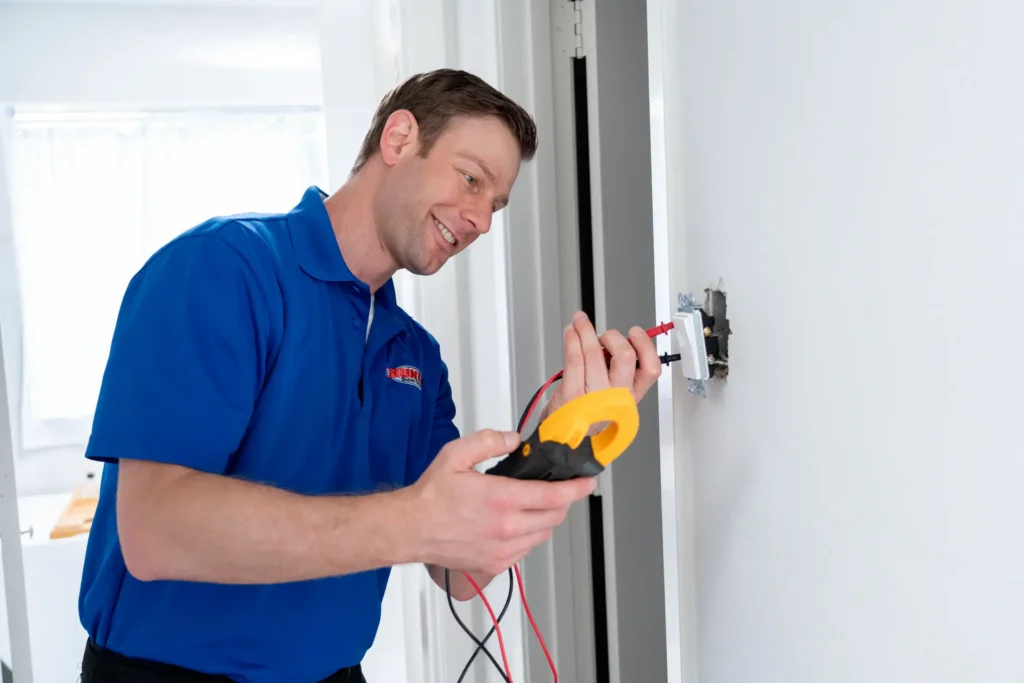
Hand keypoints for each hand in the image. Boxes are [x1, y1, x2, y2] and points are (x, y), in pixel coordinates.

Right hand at [405, 428, 595, 575]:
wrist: (410, 529)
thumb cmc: (431, 495)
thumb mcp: (456, 454)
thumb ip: (489, 441)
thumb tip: (515, 440)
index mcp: (501, 498)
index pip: (554, 495)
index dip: (577, 488)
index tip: (587, 480)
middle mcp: (506, 527)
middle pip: (555, 516)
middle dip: (563, 500)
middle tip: (559, 488)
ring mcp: (502, 549)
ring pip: (543, 534)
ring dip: (547, 518)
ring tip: (535, 504)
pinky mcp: (495, 563)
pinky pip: (527, 549)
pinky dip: (530, 535)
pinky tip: (517, 522)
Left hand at [542, 311, 661, 422]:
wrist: (565, 440)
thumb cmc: (588, 416)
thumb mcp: (613, 397)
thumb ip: (618, 372)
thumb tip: (618, 340)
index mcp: (631, 396)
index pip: (650, 369)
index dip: (645, 346)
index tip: (635, 333)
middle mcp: (616, 398)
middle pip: (624, 356)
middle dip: (613, 336)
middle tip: (604, 335)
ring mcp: (593, 397)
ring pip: (594, 353)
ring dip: (586, 330)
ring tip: (580, 322)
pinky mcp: (572, 395)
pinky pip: (574, 359)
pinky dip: (572, 340)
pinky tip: (571, 333)